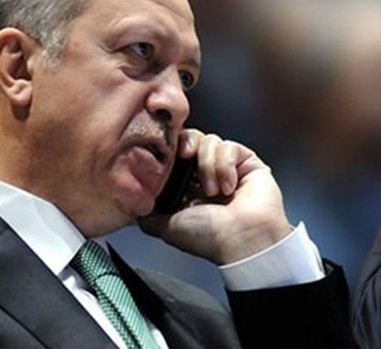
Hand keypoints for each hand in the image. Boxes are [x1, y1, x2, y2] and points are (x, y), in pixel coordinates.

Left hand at [139, 129, 291, 264]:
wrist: (243, 239)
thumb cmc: (211, 238)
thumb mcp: (167, 226)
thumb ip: (149, 213)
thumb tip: (133, 204)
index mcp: (188, 187)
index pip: (174, 154)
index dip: (169, 150)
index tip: (166, 154)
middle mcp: (207, 175)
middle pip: (191, 140)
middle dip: (186, 146)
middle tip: (186, 156)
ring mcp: (228, 167)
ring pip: (210, 141)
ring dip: (208, 164)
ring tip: (213, 190)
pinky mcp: (247, 162)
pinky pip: (230, 147)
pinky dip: (225, 165)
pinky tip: (229, 185)